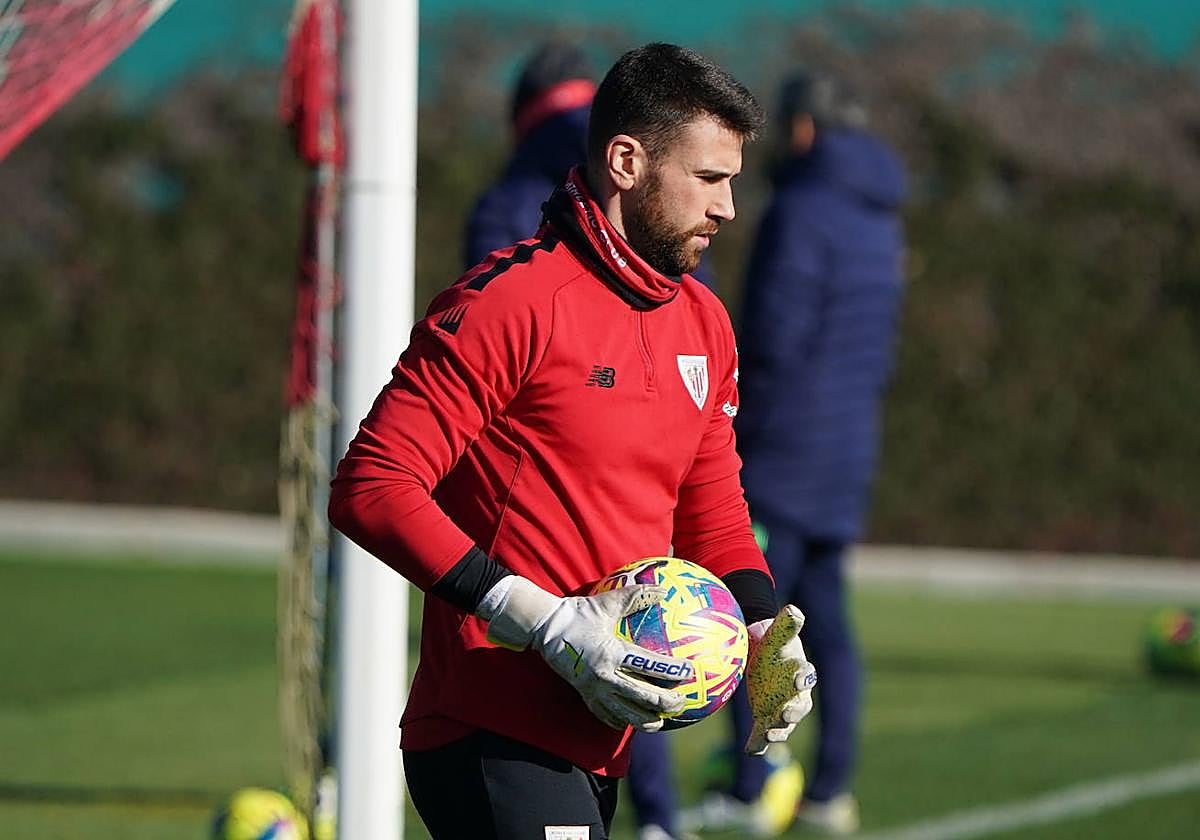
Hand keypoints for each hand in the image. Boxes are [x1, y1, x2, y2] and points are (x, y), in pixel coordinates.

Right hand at [479, 576, 688, 730]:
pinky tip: (633, 721)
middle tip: (682, 702)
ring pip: (625, 714)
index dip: (671, 671)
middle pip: (642, 698)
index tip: (689, 673)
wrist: (544, 628)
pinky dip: (622, 721)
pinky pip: (606, 716)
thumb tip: (663, 590)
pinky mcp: (585, 696)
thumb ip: (635, 596)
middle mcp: (604, 676)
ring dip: (646, 720)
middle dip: (665, 703)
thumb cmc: (578, 613)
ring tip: (662, 722)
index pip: (648, 666)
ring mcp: (593, 690)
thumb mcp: (606, 602)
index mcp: (611, 653)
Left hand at [743, 604, 816, 754]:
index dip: (803, 677)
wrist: (762, 657)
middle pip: (799, 707)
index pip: (805, 675)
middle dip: (794, 712)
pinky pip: (762, 735)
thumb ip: (787, 624)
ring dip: (777, 732)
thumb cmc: (774, 644)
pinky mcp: (765, 719)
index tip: (798, 679)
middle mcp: (795, 696)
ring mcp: (781, 710)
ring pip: (783, 725)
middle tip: (786, 714)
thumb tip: (794, 610)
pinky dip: (758, 745)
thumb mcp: (778, 633)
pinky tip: (750, 751)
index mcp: (800, 672)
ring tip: (769, 736)